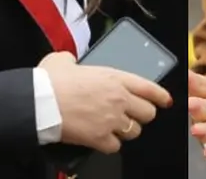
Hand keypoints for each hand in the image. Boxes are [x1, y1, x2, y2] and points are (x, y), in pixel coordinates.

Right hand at [39, 52, 171, 152]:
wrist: (40, 102)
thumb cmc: (51, 81)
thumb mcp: (64, 60)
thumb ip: (74, 60)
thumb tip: (71, 61)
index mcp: (115, 77)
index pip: (149, 88)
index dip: (160, 96)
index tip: (165, 100)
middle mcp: (119, 99)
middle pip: (148, 113)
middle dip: (142, 115)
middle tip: (133, 115)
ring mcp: (111, 120)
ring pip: (134, 131)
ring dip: (126, 130)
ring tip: (115, 127)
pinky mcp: (100, 138)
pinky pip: (115, 147)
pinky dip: (109, 145)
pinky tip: (101, 139)